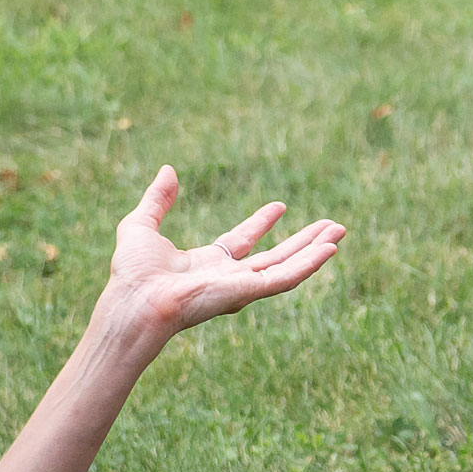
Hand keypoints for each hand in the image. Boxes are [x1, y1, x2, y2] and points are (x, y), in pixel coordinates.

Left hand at [101, 165, 345, 347]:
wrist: (136, 301)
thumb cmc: (133, 274)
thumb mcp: (142, 225)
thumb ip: (157, 200)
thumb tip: (167, 170)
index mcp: (205, 264)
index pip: (241, 242)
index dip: (261, 223)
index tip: (280, 207)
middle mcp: (228, 277)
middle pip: (275, 256)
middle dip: (302, 241)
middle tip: (328, 225)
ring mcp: (241, 286)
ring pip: (287, 266)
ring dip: (314, 250)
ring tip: (339, 232)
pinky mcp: (249, 291)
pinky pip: (286, 277)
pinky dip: (309, 263)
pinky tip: (330, 249)